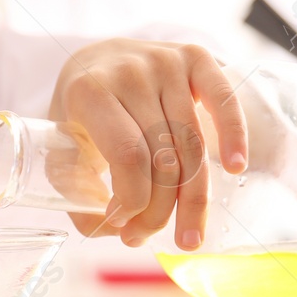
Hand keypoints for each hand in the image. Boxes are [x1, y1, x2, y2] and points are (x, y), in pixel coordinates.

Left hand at [49, 39, 247, 249]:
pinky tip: (235, 168)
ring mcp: (165, 62)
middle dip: (160, 211)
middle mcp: (130, 72)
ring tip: (189, 238)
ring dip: (194, 200)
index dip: (132, 200)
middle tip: (148, 239)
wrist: (95, 61)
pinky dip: (234, 134)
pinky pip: (223, 99)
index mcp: (89, 92)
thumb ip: (77, 194)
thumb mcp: (61, 152)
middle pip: (163, 158)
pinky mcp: (195, 57)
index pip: (127, 156)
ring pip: (191, 144)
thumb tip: (111, 231)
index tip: (121, 224)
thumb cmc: (80, 115)